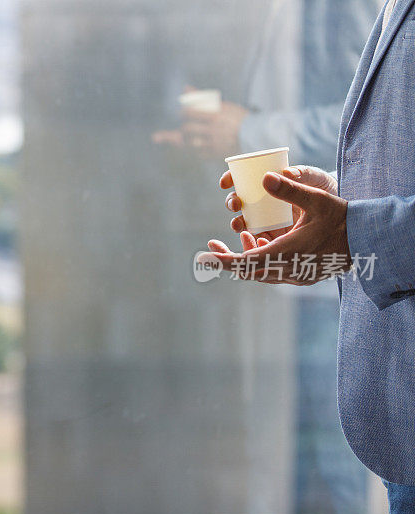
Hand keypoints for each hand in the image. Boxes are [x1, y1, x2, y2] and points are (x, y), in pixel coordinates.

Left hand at [152, 96, 248, 159]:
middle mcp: (213, 130)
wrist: (255, 135)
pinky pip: (199, 153)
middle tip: (185, 126)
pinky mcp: (216, 154)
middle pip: (188, 128)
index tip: (183, 112)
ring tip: (190, 137)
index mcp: (216, 116)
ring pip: (191, 142)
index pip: (190, 113)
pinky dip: (196, 150)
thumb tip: (185, 88)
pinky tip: (198, 146)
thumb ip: (203, 98)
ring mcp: (214, 143)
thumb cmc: (239, 118)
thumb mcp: (224, 106)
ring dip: (187, 140)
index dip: (183, 113)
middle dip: (184, 127)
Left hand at [203, 172, 349, 284]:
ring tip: (244, 232)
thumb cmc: (343, 218)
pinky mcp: (302, 275)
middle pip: (248, 271)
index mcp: (287, 253)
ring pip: (260, 272)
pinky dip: (261, 258)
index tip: (204, 258)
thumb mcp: (317, 199)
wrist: (368, 239)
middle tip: (211, 247)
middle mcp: (289, 269)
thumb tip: (264, 178)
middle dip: (228, 259)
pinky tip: (260, 241)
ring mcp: (296, 276)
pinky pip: (273, 272)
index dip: (223, 261)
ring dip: (246, 256)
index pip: (246, 263)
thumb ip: (290, 189)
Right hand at [221, 165, 337, 244]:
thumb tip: (286, 172)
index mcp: (268, 184)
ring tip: (241, 226)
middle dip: (232, 203)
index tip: (226, 182)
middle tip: (236, 204)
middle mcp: (263, 202)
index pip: (242, 179)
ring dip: (238, 224)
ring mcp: (267, 219)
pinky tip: (257, 240)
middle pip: (239, 202)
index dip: (230, 179)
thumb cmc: (325, 187)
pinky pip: (258, 240)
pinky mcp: (274, 236)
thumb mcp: (314, 178)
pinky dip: (253, 241)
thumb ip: (302, 173)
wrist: (341, 211)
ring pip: (245, 223)